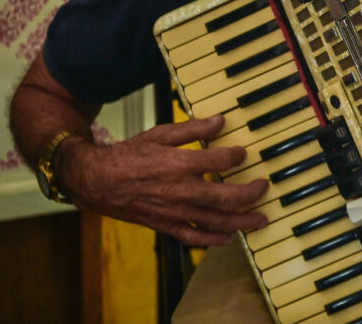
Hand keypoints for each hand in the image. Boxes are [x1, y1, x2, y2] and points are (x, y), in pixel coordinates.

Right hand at [57, 115, 268, 244]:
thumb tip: (220, 121)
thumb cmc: (128, 155)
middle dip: (250, 194)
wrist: (97, 181)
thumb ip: (192, 129)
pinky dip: (214, 240)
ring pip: (215, 221)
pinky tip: (229, 238)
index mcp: (179, 164)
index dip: (237, 155)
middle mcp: (180, 191)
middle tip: (264, 187)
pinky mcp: (166, 226)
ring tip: (260, 219)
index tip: (244, 153)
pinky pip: (195, 237)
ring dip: (242, 222)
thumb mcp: (160, 134)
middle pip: (225, 197)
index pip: (220, 160)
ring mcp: (174, 212)